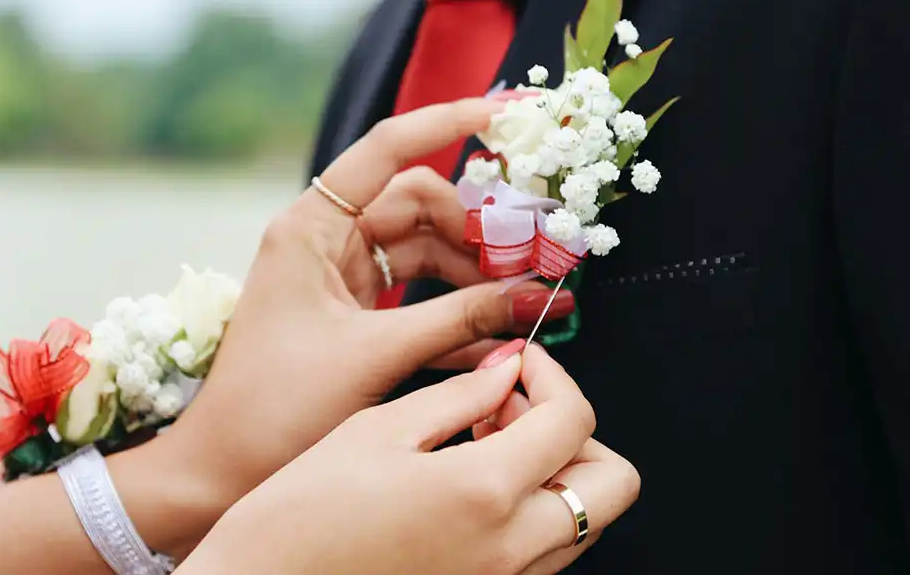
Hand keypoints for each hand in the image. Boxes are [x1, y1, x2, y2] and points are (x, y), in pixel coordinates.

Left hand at [155, 99, 575, 513]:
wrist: (221, 470)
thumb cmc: (276, 407)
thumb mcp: (375, 355)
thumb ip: (460, 320)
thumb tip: (536, 296)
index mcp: (312, 228)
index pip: (387, 149)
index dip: (447, 123)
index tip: (504, 113)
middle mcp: (325, 241)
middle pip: (419, 206)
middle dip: (477, 231)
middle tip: (530, 263)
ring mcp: (340, 278)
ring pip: (425, 252)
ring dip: (473, 276)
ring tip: (522, 306)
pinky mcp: (353, 315)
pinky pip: (416, 297)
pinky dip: (454, 312)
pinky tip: (496, 338)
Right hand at [178, 342, 639, 574]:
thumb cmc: (300, 517)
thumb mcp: (377, 431)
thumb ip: (459, 396)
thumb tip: (508, 370)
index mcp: (485, 491)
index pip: (574, 419)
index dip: (552, 374)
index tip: (520, 361)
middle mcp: (512, 548)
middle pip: (613, 483)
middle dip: (576, 431)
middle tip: (516, 407)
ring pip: (586, 520)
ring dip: (556, 470)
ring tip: (488, 444)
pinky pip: (547, 552)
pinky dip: (533, 509)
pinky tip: (475, 485)